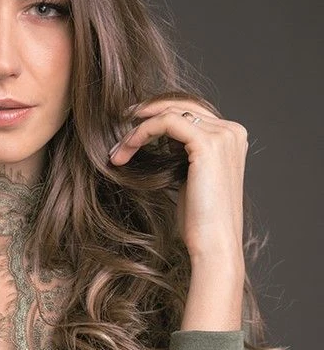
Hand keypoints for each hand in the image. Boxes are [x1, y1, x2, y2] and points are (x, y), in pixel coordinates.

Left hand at [109, 98, 247, 261]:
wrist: (213, 244)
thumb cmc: (199, 221)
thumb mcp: (188, 178)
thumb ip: (180, 153)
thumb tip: (158, 137)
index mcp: (231, 137)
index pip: (189, 112)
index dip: (156, 117)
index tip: (129, 132)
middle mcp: (232, 131)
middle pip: (180, 105)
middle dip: (145, 116)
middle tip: (117, 131)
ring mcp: (223, 135)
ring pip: (170, 112)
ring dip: (137, 128)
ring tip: (117, 151)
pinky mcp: (208, 143)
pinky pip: (166, 122)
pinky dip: (141, 133)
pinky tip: (124, 151)